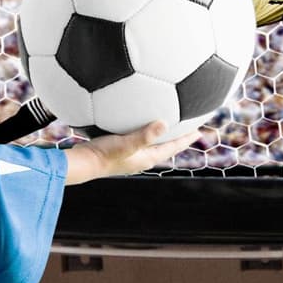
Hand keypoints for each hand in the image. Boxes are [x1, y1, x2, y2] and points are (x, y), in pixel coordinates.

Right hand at [60, 119, 201, 183]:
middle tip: (187, 126)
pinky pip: (137, 138)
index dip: (187, 138)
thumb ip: (144, 135)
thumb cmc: (104, 154)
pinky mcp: (119, 150)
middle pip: (165, 145)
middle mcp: (142, 157)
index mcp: (148, 157)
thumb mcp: (126, 143)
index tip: (199, 130)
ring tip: (164, 123)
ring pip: (151, 143)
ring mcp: (131, 155)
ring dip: (160, 134)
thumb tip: (164, 123)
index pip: (174, 147)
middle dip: (177, 136)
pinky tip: (133, 120)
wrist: (83, 162)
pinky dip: (142, 131)